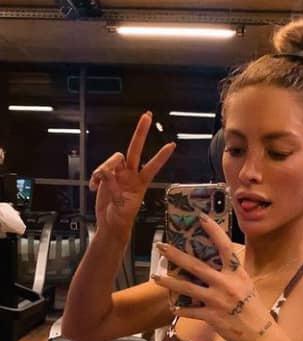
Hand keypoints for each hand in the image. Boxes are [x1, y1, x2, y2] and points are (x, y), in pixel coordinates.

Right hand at [89, 111, 174, 243]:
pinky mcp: (106, 177)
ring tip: (98, 182)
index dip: (160, 157)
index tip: (171, 146)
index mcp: (140, 184)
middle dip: (140, 132)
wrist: (110, 224)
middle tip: (147, 116)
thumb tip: (106, 173)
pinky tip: (93, 187)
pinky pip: (100, 170)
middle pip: (135, 149)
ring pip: (113, 160)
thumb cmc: (121, 219)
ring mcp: (118, 174)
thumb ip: (114, 189)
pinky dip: (95, 177)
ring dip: (104, 168)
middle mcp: (131, 175)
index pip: (152, 167)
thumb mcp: (121, 207)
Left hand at [152, 215, 273, 340]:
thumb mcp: (246, 284)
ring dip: (169, 282)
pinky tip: (173, 307)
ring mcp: (217, 300)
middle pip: (196, 266)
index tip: (201, 218)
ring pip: (187, 288)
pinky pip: (191, 311)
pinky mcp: (212, 316)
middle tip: (161, 247)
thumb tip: (216, 261)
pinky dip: (181, 309)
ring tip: (155, 277)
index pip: (224, 247)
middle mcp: (226, 284)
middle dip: (176, 255)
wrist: (260, 333)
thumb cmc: (253, 307)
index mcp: (237, 273)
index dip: (213, 231)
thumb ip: (231, 273)